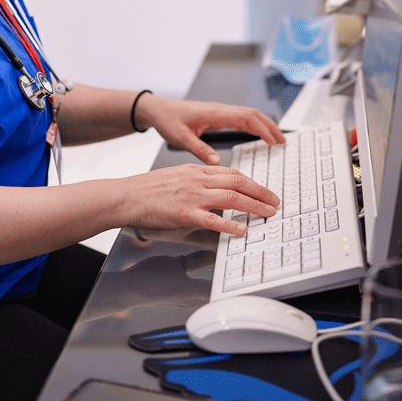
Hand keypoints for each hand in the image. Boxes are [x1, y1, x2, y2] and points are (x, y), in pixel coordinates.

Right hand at [119, 163, 279, 235]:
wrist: (127, 196)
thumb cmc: (149, 188)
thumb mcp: (178, 175)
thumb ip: (199, 179)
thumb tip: (217, 184)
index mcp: (197, 171)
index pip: (233, 173)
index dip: (253, 182)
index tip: (265, 190)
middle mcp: (198, 180)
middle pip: (238, 182)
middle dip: (261, 192)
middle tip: (275, 202)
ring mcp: (192, 196)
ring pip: (231, 197)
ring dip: (254, 206)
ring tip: (268, 213)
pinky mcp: (184, 213)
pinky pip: (212, 219)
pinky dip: (230, 224)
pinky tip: (241, 229)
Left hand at [136, 95, 284, 165]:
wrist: (159, 110)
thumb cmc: (169, 121)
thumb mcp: (181, 139)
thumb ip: (200, 150)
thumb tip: (217, 163)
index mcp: (215, 114)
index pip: (246, 118)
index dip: (263, 129)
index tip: (275, 141)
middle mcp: (221, 110)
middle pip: (253, 115)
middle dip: (270, 127)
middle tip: (283, 142)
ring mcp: (221, 112)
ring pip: (249, 115)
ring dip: (264, 125)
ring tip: (277, 139)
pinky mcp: (218, 116)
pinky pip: (242, 118)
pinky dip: (255, 125)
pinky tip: (259, 135)